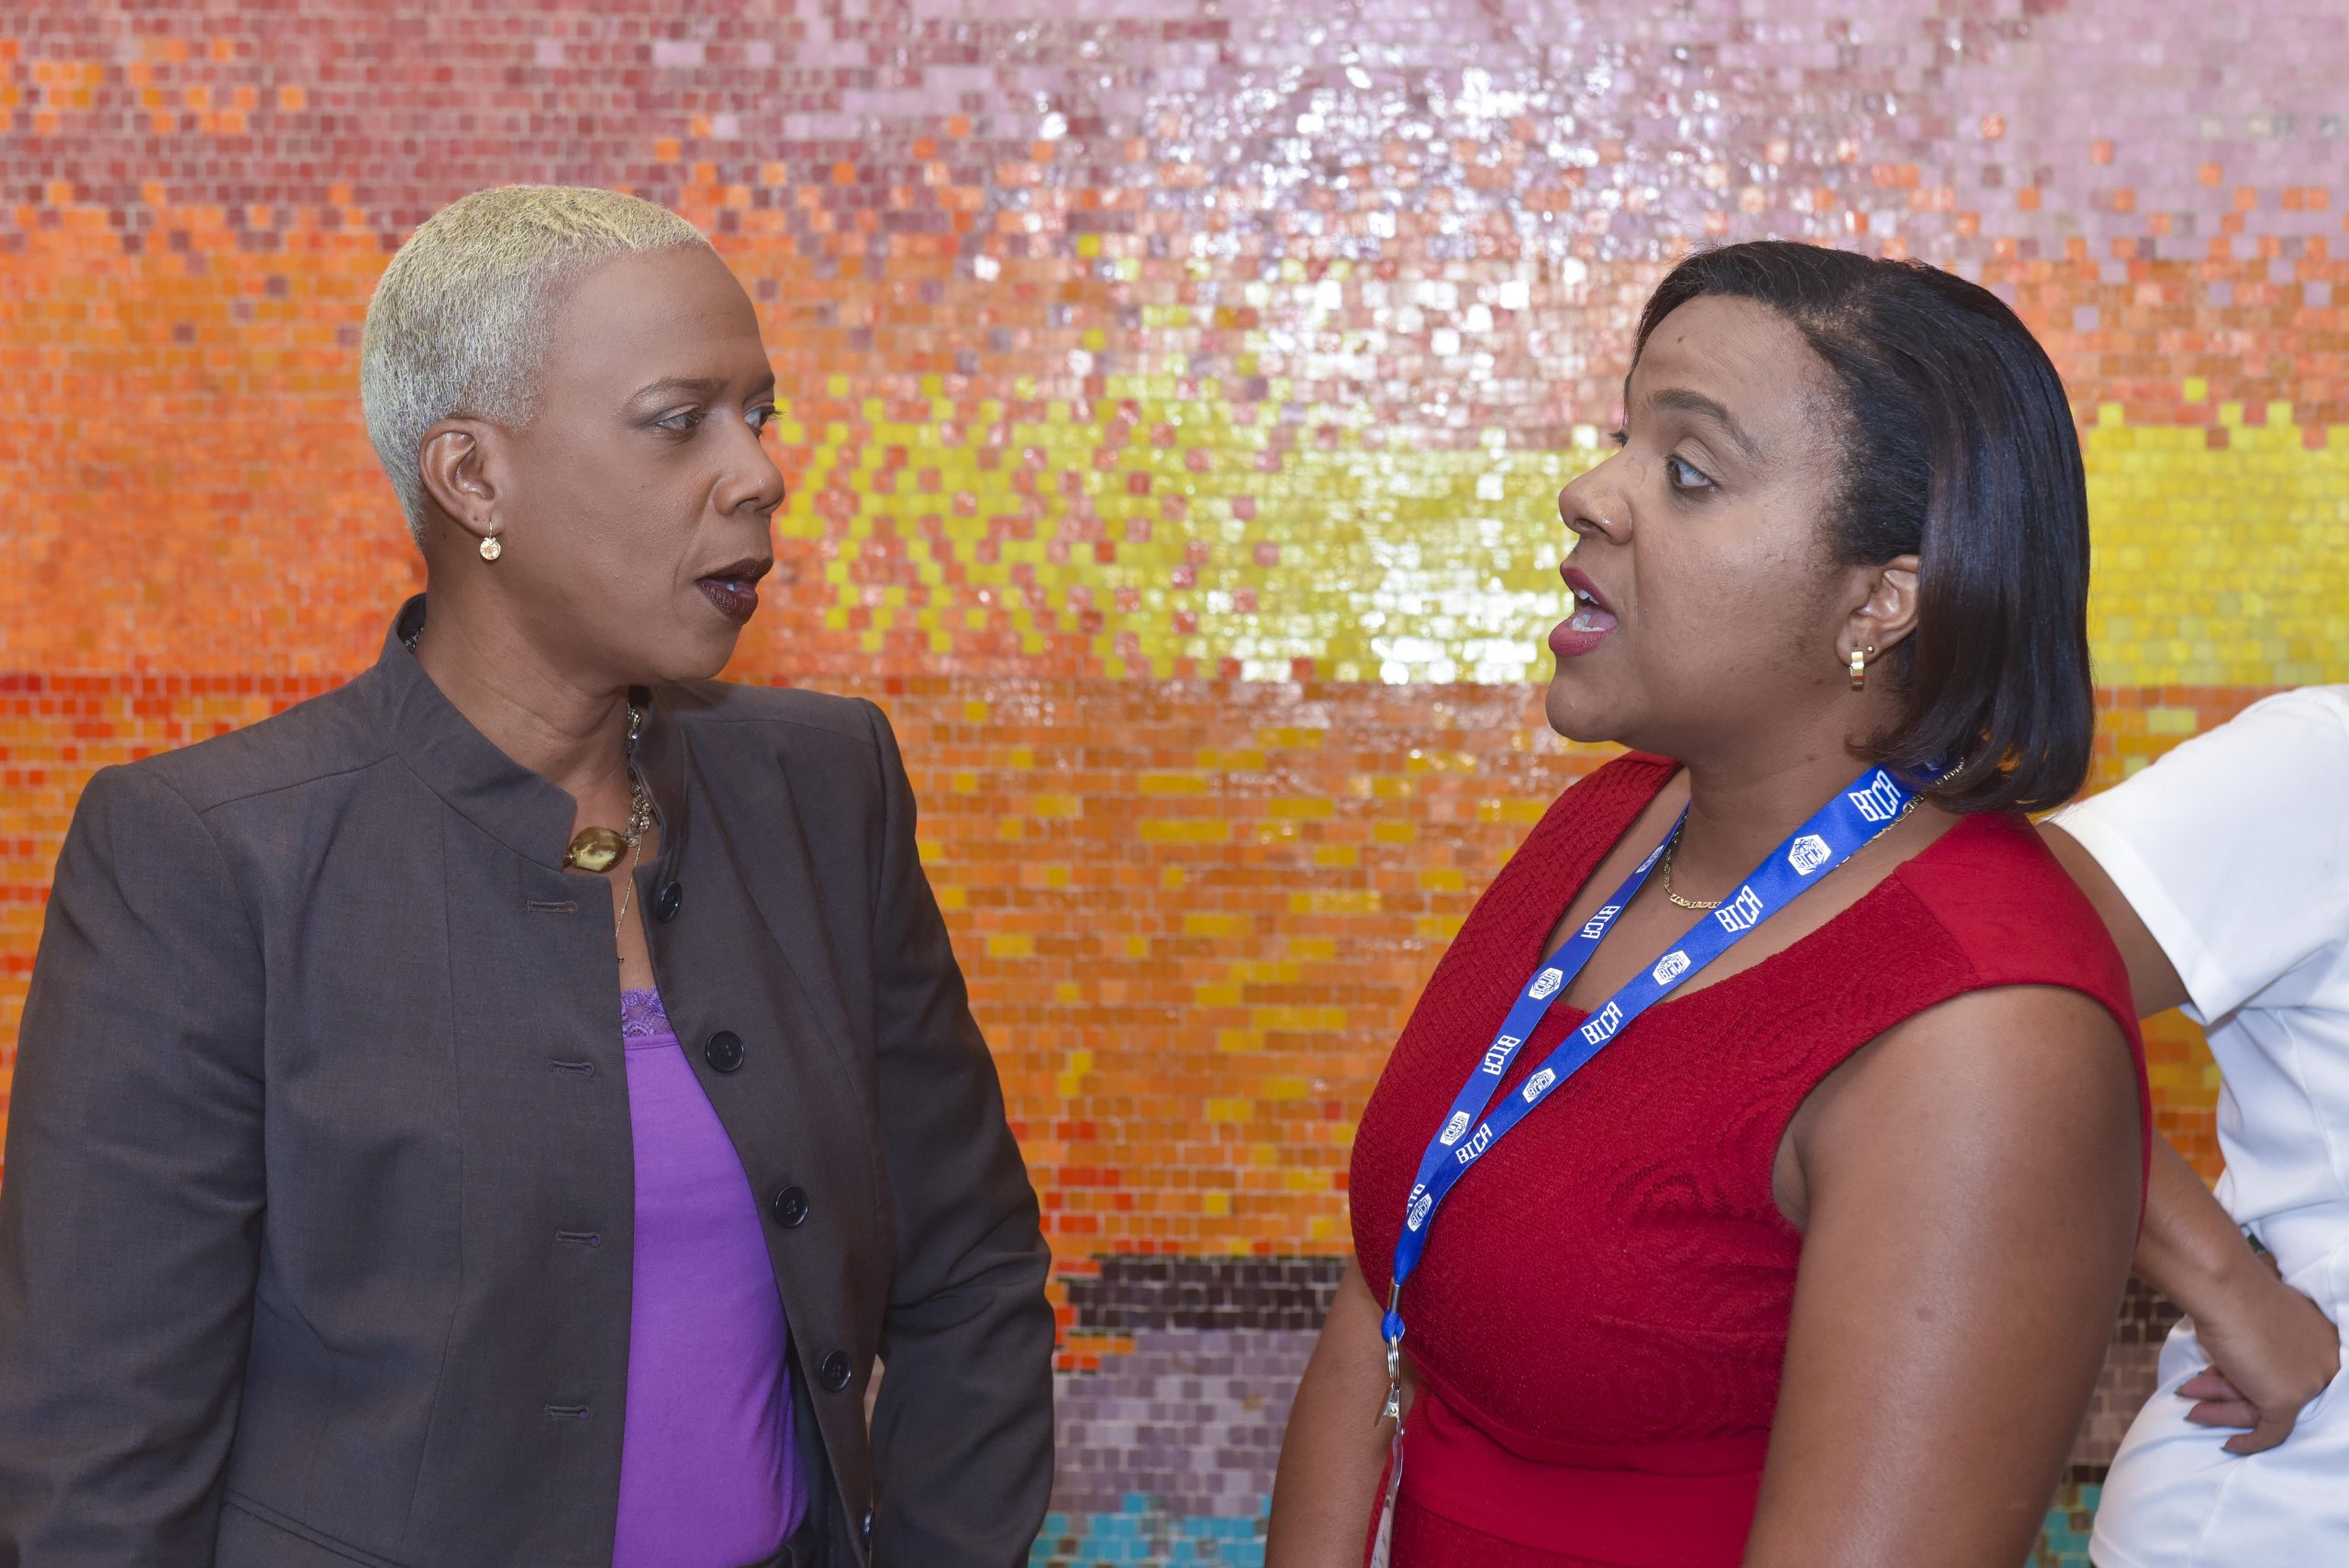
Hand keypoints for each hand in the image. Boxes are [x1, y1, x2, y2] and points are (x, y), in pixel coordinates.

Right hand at [2177, 1252, 2341, 1454]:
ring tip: (2190, 1403)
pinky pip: (2270, 1432)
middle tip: (2197, 1393)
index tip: (2219, 1377)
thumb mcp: (2254, 1320)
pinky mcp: (2287, 1400)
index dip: (2249, 1376)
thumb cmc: (2233, 1291)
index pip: (2287, 1370)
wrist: (2224, 1286)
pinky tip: (2229, 1444)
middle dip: (2230, 1393)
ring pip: (2265, 1408)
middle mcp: (2325, 1362)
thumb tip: (2234, 1362)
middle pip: (2274, 1388)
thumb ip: (2260, 1344)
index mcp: (2324, 1338)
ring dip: (2223, 1407)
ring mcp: (2308, 1383)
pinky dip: (2248, 1441)